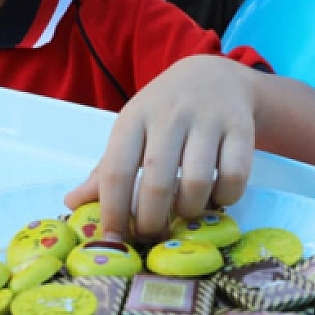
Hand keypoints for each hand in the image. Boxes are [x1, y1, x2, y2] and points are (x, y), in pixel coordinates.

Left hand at [65, 56, 256, 240]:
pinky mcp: (242, 128)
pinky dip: (226, 197)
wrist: (215, 76)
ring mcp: (208, 120)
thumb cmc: (164, 113)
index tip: (114, 238)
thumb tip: (72, 203)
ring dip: (189, 210)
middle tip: (151, 234)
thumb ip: (107, 169)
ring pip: (197, 182)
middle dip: (151, 220)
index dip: (112, 210)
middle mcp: (170, 115)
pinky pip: (235, 176)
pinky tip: (216, 197)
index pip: (117, 170)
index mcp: (135, 118)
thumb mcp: (132, 131)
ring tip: (184, 212)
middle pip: (157, 181)